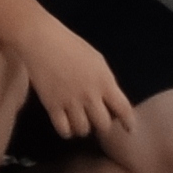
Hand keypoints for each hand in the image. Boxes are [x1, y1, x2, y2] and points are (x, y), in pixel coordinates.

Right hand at [22, 17, 133, 139]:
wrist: (43, 41)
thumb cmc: (71, 46)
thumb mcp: (97, 61)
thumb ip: (106, 81)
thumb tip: (111, 101)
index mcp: (104, 81)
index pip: (123, 109)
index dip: (129, 122)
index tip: (129, 130)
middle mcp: (90, 94)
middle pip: (104, 125)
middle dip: (102, 125)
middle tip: (96, 120)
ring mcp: (71, 101)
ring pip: (83, 129)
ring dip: (83, 128)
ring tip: (80, 121)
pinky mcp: (52, 106)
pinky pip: (63, 130)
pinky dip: (67, 131)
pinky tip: (66, 124)